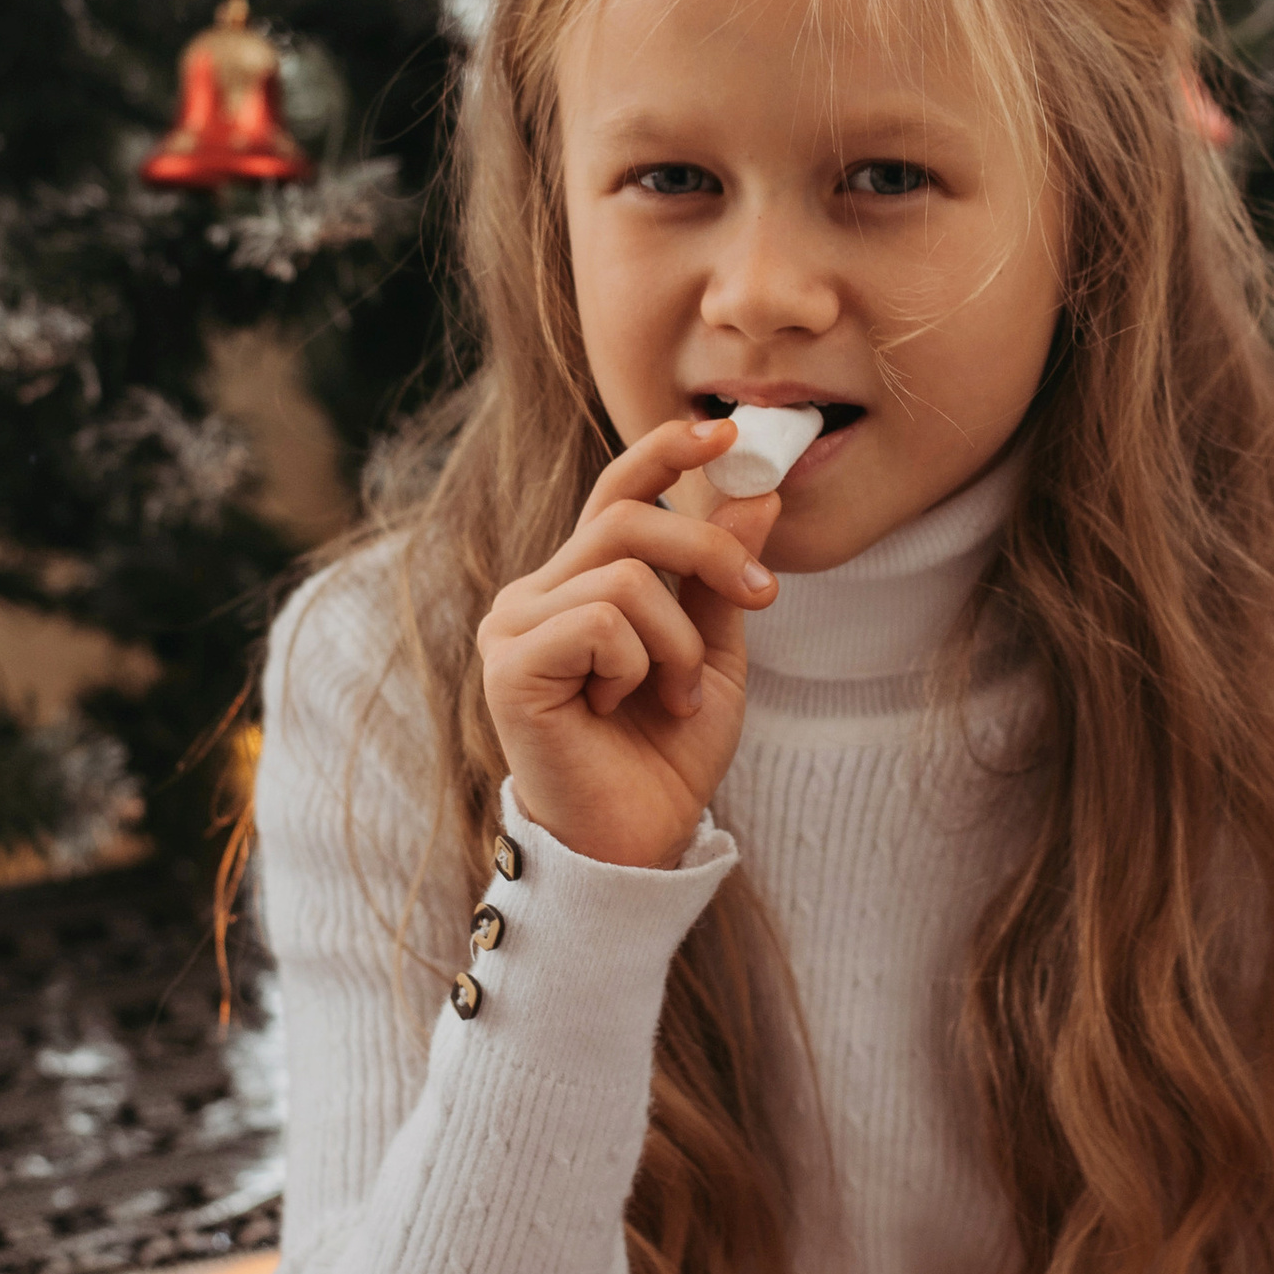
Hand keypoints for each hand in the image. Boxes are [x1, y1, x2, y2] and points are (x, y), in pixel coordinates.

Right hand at [479, 418, 782, 869]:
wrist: (637, 842)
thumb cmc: (664, 756)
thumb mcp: (711, 652)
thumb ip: (721, 576)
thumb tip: (756, 492)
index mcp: (576, 585)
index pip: (615, 493)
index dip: (665, 451)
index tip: (728, 432)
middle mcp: (533, 594)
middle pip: (628, 519)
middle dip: (709, 551)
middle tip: (764, 595)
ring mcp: (512, 627)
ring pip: (623, 575)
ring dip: (677, 641)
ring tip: (673, 695)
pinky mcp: (508, 666)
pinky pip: (600, 621)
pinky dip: (637, 665)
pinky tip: (619, 708)